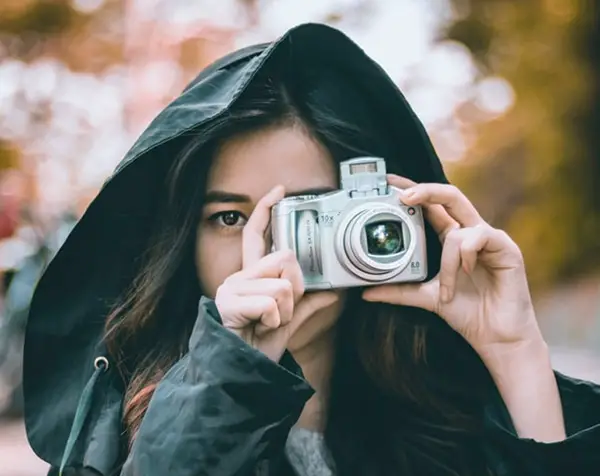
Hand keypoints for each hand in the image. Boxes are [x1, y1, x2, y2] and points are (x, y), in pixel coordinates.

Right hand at [215, 185, 338, 361]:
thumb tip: (334, 292)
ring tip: (269, 324)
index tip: (279, 190)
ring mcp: (232, 287)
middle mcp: (240, 276)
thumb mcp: (289, 323)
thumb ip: (307, 304)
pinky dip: (275, 322)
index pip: (257, 235)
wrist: (238, 373)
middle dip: (295, 288)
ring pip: (282, 285)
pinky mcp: (228, 302)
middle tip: (283, 311)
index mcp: (251, 276)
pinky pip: (271, 303)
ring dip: (285, 312)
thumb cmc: (258, 347)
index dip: (266, 210)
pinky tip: (260, 329)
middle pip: (284, 258)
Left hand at [362, 175, 543, 362]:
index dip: (412, 191)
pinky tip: (467, 273)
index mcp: (452, 239)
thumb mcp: (425, 298)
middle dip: (426, 190)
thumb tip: (366, 292)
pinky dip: (465, 257)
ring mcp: (489, 239)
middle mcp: (470, 233)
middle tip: (403, 195)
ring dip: (447, 261)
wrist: (495, 337)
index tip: (389, 184)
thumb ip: (398, 291)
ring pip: (459, 230)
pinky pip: (479, 238)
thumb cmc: (467, 313)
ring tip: (446, 290)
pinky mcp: (507, 248)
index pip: (432, 206)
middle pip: (450, 196)